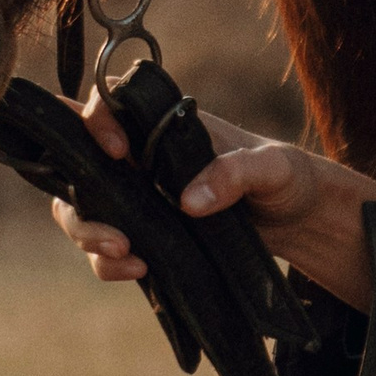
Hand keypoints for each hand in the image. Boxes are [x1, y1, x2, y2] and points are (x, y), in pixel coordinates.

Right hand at [49, 89, 375, 310]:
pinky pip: (105, 248)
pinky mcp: (144, 233)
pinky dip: (109, 263)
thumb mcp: (272, 167)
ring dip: (90, 237)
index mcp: (163, 124)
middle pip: (77, 168)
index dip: (95, 121)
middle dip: (81, 207)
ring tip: (129, 259)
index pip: (106, 103)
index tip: (117, 153)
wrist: (297, 220)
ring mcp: (137, 196)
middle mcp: (140, 157)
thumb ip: (235, 173)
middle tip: (117, 238)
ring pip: (80, 210)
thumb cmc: (285, 176)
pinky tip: (140, 271)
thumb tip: (189, 202)